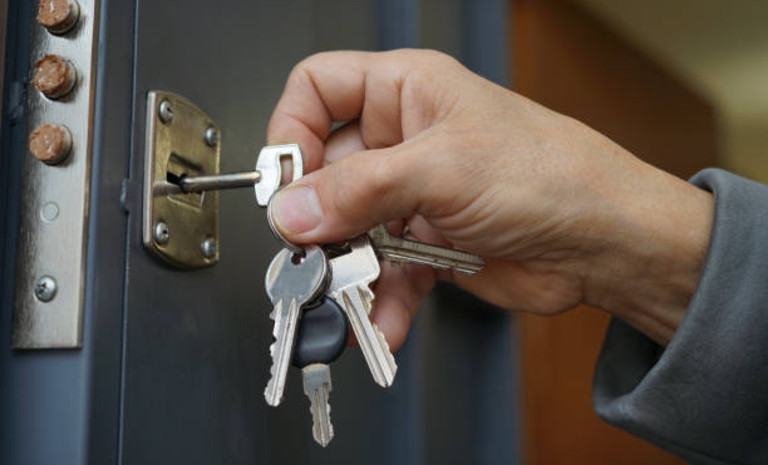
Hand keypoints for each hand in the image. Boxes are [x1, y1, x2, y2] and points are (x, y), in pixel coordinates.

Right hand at [267, 49, 712, 348]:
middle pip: (325, 171)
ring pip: (349, 229)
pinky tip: (383, 320)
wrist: (604, 242)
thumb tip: (294, 209)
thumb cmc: (551, 174)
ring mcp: (413, 195)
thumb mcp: (443, 168)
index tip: (289, 182)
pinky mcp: (426, 244)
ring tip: (345, 293)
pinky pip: (382, 273)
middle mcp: (404, 140)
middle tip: (309, 250)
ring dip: (344, 268)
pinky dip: (378, 301)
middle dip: (316, 217)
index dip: (293, 130)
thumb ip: (359, 189)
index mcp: (406, 92)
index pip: (318, 89)